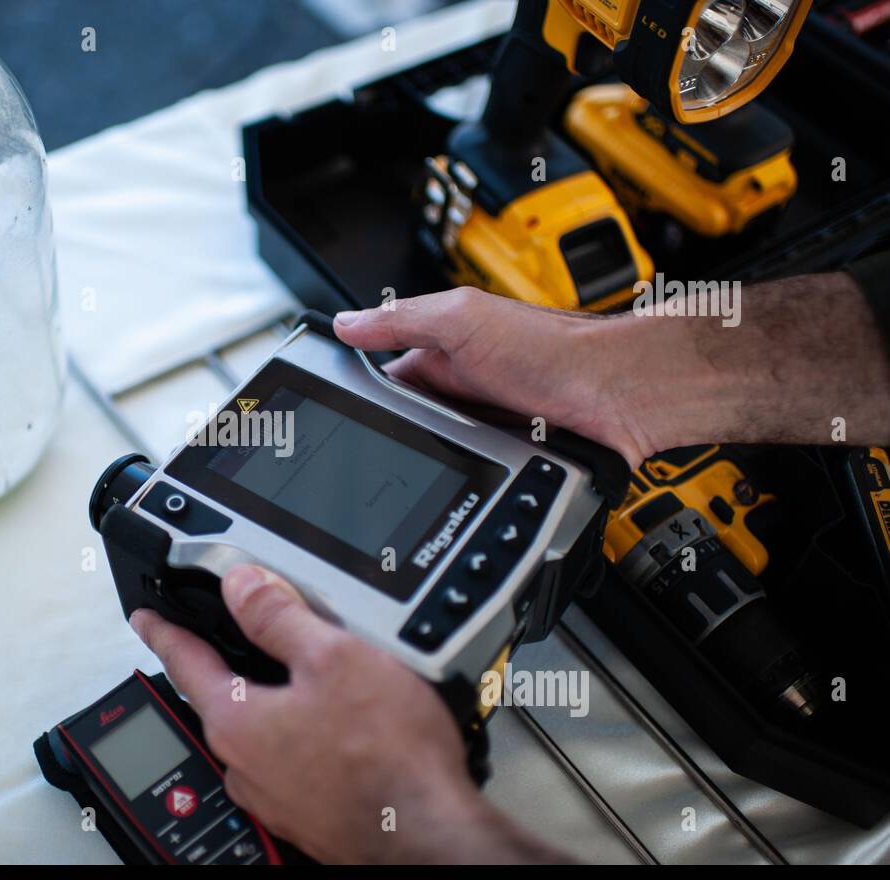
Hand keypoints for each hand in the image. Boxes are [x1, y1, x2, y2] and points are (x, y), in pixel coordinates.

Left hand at [129, 564, 568, 863]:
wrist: (426, 833)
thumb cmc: (386, 756)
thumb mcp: (332, 657)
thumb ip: (280, 616)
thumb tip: (240, 585)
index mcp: (236, 721)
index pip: (184, 662)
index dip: (164, 631)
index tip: (146, 620)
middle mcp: (245, 765)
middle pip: (224, 699)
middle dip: (233, 667)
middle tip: (245, 641)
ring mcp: (276, 796)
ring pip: (262, 733)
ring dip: (276, 705)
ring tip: (313, 682)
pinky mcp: (310, 814)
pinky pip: (294, 762)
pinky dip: (306, 738)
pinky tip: (343, 730)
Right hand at [332, 286, 655, 467]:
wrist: (620, 393)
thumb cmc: (555, 348)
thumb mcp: (463, 319)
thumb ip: (403, 319)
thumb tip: (348, 323)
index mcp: (442, 352)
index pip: (382, 381)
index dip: (362, 399)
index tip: (341, 420)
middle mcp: (460, 389)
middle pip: (407, 425)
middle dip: (401, 440)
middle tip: (398, 451)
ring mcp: (484, 425)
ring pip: (438, 456)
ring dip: (438, 465)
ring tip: (445, 466)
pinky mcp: (508, 456)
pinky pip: (474, 475)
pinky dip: (473, 479)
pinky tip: (476, 479)